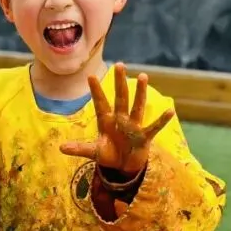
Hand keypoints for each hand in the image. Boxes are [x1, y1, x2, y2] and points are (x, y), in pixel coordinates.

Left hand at [59, 63, 173, 178]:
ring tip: (143, 76)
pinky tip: (170, 111)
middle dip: (119, 82)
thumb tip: (60, 148)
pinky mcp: (144, 137)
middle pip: (120, 98)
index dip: (96, 91)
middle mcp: (120, 119)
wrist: (124, 166)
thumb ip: (80, 149)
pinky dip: (161, 121)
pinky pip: (154, 127)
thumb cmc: (110, 155)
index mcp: (107, 121)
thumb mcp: (94, 153)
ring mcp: (133, 126)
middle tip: (119, 64)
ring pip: (137, 106)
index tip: (89, 76)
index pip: (100, 103)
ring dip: (140, 92)